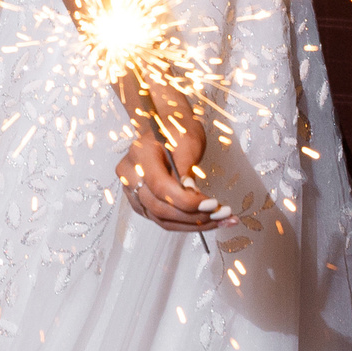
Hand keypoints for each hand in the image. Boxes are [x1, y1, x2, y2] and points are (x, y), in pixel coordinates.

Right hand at [115, 80, 222, 233]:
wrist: (164, 126)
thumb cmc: (176, 128)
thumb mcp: (187, 140)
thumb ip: (187, 167)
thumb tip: (192, 194)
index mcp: (139, 154)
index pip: (161, 187)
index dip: (186, 201)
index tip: (212, 204)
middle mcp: (129, 174)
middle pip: (160, 208)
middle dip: (194, 216)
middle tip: (222, 214)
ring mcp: (132, 190)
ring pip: (162, 219)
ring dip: (193, 224)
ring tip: (221, 220)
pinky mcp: (141, 202)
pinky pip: (163, 220)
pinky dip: (186, 224)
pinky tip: (208, 221)